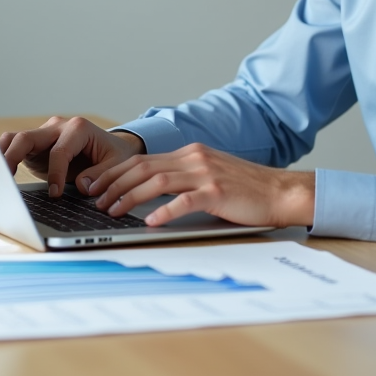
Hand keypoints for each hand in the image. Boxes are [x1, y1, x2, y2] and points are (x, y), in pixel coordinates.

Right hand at [0, 116, 144, 196]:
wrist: (111, 148)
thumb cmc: (114, 155)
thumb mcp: (116, 164)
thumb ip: (101, 174)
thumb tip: (82, 185)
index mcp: (78, 128)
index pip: (59, 151)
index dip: (55, 174)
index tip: (55, 194)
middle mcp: (57, 127)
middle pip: (27, 137)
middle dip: (14, 157)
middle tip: (6, 180)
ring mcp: (44, 134)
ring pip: (15, 138)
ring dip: (2, 155)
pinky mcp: (35, 145)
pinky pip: (14, 146)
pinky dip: (4, 156)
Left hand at [88, 143, 314, 227]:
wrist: (281, 192)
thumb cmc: (246, 190)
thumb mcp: (210, 176)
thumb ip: (183, 179)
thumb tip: (148, 193)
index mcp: (190, 154)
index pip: (142, 159)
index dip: (114, 172)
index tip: (95, 184)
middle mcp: (194, 158)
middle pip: (142, 167)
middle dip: (113, 183)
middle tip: (95, 199)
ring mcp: (206, 173)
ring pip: (156, 181)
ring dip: (129, 197)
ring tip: (112, 210)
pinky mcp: (217, 192)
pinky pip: (184, 201)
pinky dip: (164, 211)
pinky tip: (151, 222)